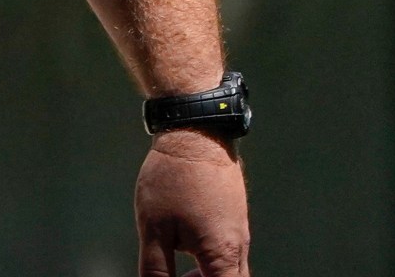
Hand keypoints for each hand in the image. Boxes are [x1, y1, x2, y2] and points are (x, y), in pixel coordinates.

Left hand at [135, 129, 249, 275]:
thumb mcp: (154, 229)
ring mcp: (240, 232)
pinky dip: (209, 259)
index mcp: (222, 255)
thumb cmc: (173, 179)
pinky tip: (185, 244)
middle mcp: (239, 248)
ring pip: (230, 270)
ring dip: (206, 275)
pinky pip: (228, 252)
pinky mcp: (235, 219)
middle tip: (179, 276)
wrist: (197, 132)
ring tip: (178, 266)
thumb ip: (156, 269)